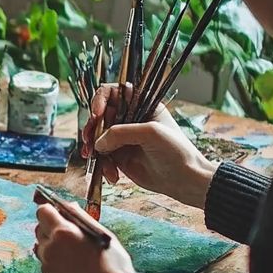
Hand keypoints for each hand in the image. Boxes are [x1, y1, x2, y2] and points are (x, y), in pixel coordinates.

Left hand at [33, 197, 134, 272]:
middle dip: (51, 229)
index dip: (51, 211)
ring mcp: (46, 265)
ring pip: (41, 248)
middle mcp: (50, 247)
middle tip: (70, 236)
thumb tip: (68, 206)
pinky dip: (55, 265)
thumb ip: (80, 218)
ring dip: (52, 247)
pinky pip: (46, 266)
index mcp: (63, 232)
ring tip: (73, 255)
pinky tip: (73, 270)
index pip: (43, 211)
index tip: (59, 215)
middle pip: (39, 229)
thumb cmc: (112, 263)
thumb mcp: (101, 233)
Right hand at [80, 85, 218, 208]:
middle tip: (89, 140)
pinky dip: (101, 165)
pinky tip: (112, 174)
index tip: (96, 114)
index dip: (100, 100)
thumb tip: (98, 143)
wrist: (184, 179)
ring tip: (93, 159)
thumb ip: (121, 133)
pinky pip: (101, 157)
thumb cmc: (176, 151)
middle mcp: (130, 120)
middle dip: (91, 127)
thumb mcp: (150, 133)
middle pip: (100, 116)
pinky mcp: (119, 157)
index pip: (113, 93)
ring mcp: (123, 139)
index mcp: (140, 105)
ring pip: (97, 138)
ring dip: (92, 148)